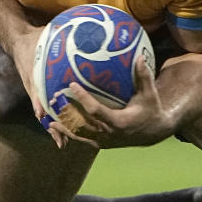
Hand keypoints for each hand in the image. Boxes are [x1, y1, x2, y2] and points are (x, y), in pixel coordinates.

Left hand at [47, 56, 174, 148]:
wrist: (153, 133)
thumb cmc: (150, 110)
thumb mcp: (150, 94)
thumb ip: (144, 77)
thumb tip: (140, 57)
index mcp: (119, 122)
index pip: (95, 110)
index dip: (82, 98)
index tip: (71, 85)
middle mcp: (109, 134)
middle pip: (82, 124)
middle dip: (67, 113)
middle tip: (54, 99)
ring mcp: (104, 141)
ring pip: (79, 135)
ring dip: (64, 126)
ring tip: (49, 118)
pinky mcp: (101, 144)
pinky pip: (82, 140)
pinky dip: (69, 134)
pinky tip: (57, 127)